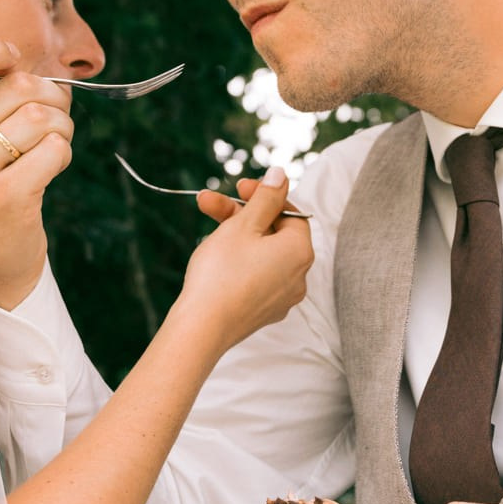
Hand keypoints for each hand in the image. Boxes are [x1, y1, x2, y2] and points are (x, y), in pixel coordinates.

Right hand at [0, 37, 74, 309]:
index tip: (13, 65)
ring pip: (40, 116)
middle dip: (51, 97)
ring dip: (62, 126)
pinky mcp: (3, 198)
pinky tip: (49, 168)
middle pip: (18, 86)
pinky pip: (53, 149)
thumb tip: (31, 66)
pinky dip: (63, 153)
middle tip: (51, 119)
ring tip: (51, 144)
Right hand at [167, 170, 312, 354]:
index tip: (239, 188)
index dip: (264, 196)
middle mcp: (299, 276)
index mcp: (301, 251)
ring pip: (261, 254)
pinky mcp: (264, 311)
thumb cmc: (222, 272)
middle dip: (240, 213)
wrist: (202, 328)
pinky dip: (238, 261)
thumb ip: (266, 197)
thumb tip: (282, 175)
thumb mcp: (244, 224)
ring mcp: (282, 296)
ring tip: (203, 225)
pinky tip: (213, 257)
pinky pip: (256, 276)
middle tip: (208, 202)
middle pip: (272, 232)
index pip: (290, 213)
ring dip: (234, 234)